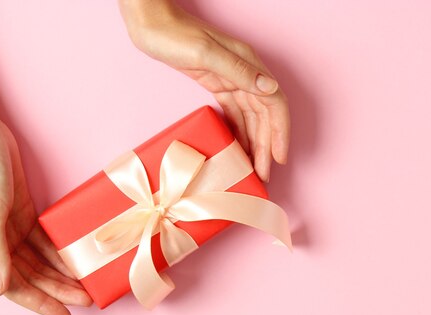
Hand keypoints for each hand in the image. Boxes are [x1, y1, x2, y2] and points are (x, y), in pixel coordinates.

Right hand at [0, 121, 91, 314]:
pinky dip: (59, 254)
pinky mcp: (23, 216)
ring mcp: (11, 231)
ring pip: (40, 263)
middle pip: (33, 278)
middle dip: (59, 291)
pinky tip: (75, 260)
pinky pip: (44, 243)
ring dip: (61, 275)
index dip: (42, 304)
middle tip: (88, 299)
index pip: (17, 289)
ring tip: (86, 284)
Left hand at [119, 0, 289, 180]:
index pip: (274, 102)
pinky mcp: (216, 83)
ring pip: (251, 117)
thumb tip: (269, 88)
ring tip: (253, 169)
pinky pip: (235, 113)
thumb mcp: (204, 53)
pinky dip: (239, 132)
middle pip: (265, 115)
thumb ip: (238, 70)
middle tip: (263, 175)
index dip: (280, 132)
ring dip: (255, 143)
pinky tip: (238, 149)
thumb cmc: (173, 35)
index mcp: (247, 64)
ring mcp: (231, 78)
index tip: (279, 158)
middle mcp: (244, 72)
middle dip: (267, 146)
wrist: (150, 23)